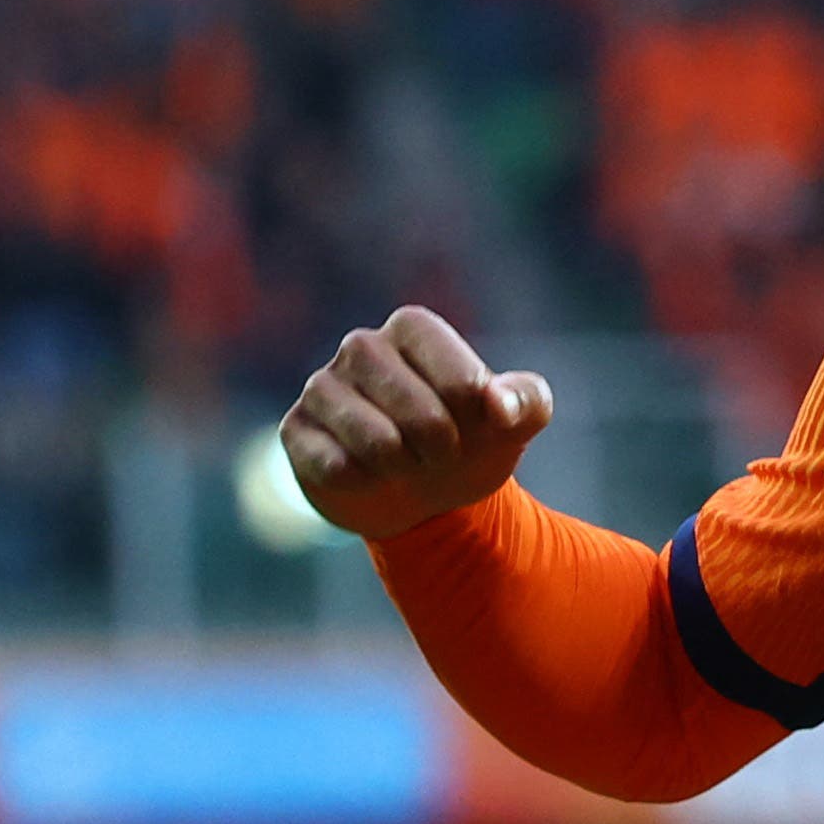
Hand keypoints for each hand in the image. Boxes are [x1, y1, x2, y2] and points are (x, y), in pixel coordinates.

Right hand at [280, 306, 553, 539]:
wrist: (425, 494)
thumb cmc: (471, 441)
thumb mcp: (515, 422)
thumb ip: (527, 402)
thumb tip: (498, 405)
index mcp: (413, 328)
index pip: (454, 372)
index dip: (474, 410)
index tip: (479, 421)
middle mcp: (361, 346)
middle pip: (419, 409)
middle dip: (444, 447)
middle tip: (441, 453)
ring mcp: (322, 387)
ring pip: (375, 440)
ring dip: (404, 467)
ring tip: (404, 462)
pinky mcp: (296, 430)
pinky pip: (334, 465)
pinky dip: (364, 482)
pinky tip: (366, 474)